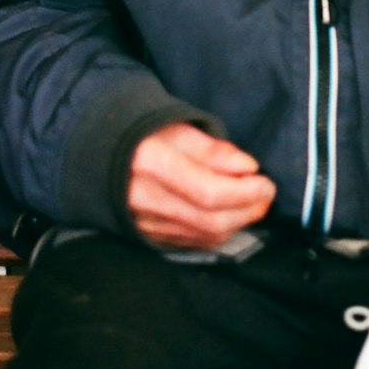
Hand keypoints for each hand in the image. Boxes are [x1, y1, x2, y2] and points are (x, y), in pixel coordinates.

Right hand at [128, 122, 275, 249]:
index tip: (265, 180)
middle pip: (209, 220)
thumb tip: (248, 168)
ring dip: (238, 223)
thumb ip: (212, 149)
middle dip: (247, 209)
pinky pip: (192, 243)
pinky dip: (219, 232)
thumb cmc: (145, 133)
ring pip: (204, 236)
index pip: (207, 191)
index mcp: (149, 161)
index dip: (243, 191)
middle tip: (267, 192)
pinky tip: (231, 215)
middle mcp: (144, 199)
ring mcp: (144, 224)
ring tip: (254, 202)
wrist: (102, 153)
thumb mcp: (176, 125)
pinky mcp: (148, 237)